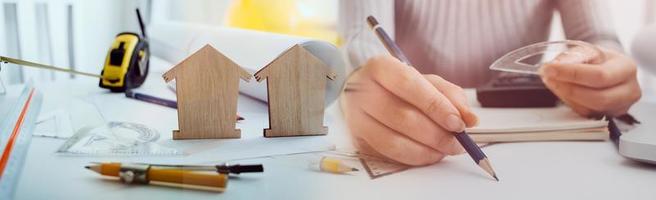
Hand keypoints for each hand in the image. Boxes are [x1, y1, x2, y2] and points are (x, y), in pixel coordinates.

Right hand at [340, 56, 477, 165]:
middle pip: (402, 116)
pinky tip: (430, 153)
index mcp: (380, 68)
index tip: (458, 122)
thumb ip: (450, 96)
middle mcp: (362, 91)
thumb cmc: (399, 87)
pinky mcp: (358, 139)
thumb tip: (469, 119)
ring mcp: (356, 117)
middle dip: (436, 133)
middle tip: (458, 142)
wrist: (366, 94)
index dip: (435, 106)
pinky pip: (389, 155)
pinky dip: (415, 157)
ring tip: (445, 149)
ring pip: (393, 140)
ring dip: (426, 149)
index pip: (408, 84)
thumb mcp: (426, 82)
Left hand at [540, 46, 640, 117]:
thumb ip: (572, 57)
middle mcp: (629, 90)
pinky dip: (569, 102)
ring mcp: (620, 106)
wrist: (607, 68)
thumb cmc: (598, 59)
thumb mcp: (588, 50)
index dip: (572, 73)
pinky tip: (561, 90)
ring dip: (565, 95)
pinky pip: (585, 113)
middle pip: (597, 97)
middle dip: (567, 88)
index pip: (600, 75)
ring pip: (589, 108)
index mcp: (626, 68)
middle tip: (548, 76)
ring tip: (552, 81)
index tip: (550, 68)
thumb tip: (554, 66)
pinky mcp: (607, 116)